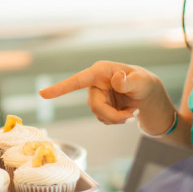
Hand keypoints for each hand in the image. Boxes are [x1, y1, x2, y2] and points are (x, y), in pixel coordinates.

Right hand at [39, 60, 167, 126]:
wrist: (150, 98)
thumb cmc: (146, 84)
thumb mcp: (142, 82)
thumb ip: (129, 81)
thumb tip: (116, 79)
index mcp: (101, 71)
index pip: (78, 80)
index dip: (60, 88)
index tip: (42, 94)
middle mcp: (95, 82)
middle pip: (93, 105)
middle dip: (112, 115)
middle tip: (130, 117)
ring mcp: (96, 95)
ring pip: (98, 114)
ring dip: (116, 118)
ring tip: (132, 113)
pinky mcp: (100, 106)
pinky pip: (103, 119)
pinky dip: (116, 120)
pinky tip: (126, 114)